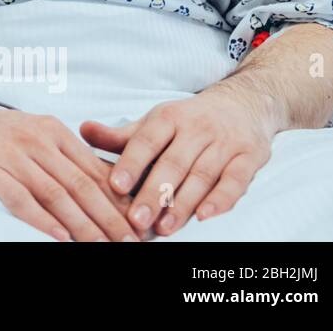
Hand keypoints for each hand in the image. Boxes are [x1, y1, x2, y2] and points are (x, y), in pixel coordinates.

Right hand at [0, 99, 144, 240]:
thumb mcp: (32, 134)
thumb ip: (65, 156)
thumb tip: (107, 186)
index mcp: (53, 130)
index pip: (95, 169)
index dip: (120, 199)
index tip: (141, 223)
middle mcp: (36, 139)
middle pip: (81, 184)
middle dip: (110, 217)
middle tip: (132, 242)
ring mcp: (11, 153)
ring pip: (56, 194)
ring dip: (83, 224)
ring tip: (103, 246)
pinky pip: (19, 197)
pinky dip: (41, 219)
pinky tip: (59, 237)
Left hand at [80, 83, 281, 236]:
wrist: (243, 104)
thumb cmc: (187, 120)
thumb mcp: (153, 122)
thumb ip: (120, 135)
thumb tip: (82, 130)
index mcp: (169, 117)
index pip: (147, 140)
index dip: (131, 163)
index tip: (115, 186)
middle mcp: (197, 128)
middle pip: (174, 163)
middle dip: (154, 193)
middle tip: (136, 220)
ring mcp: (225, 143)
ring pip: (202, 176)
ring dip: (183, 205)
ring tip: (163, 228)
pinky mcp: (250, 157)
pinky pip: (236, 181)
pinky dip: (221, 199)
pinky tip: (204, 216)